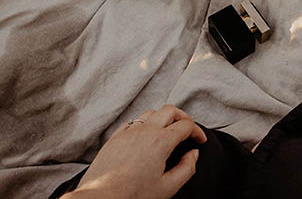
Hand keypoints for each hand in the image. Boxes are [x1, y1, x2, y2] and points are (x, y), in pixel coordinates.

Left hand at [64, 104, 206, 198]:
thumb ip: (187, 168)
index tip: (199, 140)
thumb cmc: (133, 195)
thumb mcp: (168, 187)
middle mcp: (145, 130)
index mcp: (161, 141)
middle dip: (183, 117)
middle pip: (170, 110)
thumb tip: (193, 154)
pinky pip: (134, 121)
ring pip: (151, 112)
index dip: (197, 131)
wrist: (102, 197)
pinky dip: (145, 123)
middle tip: (188, 129)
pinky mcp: (115, 137)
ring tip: (168, 129)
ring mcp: (128, 131)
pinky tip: (145, 135)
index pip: (186, 125)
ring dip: (164, 117)